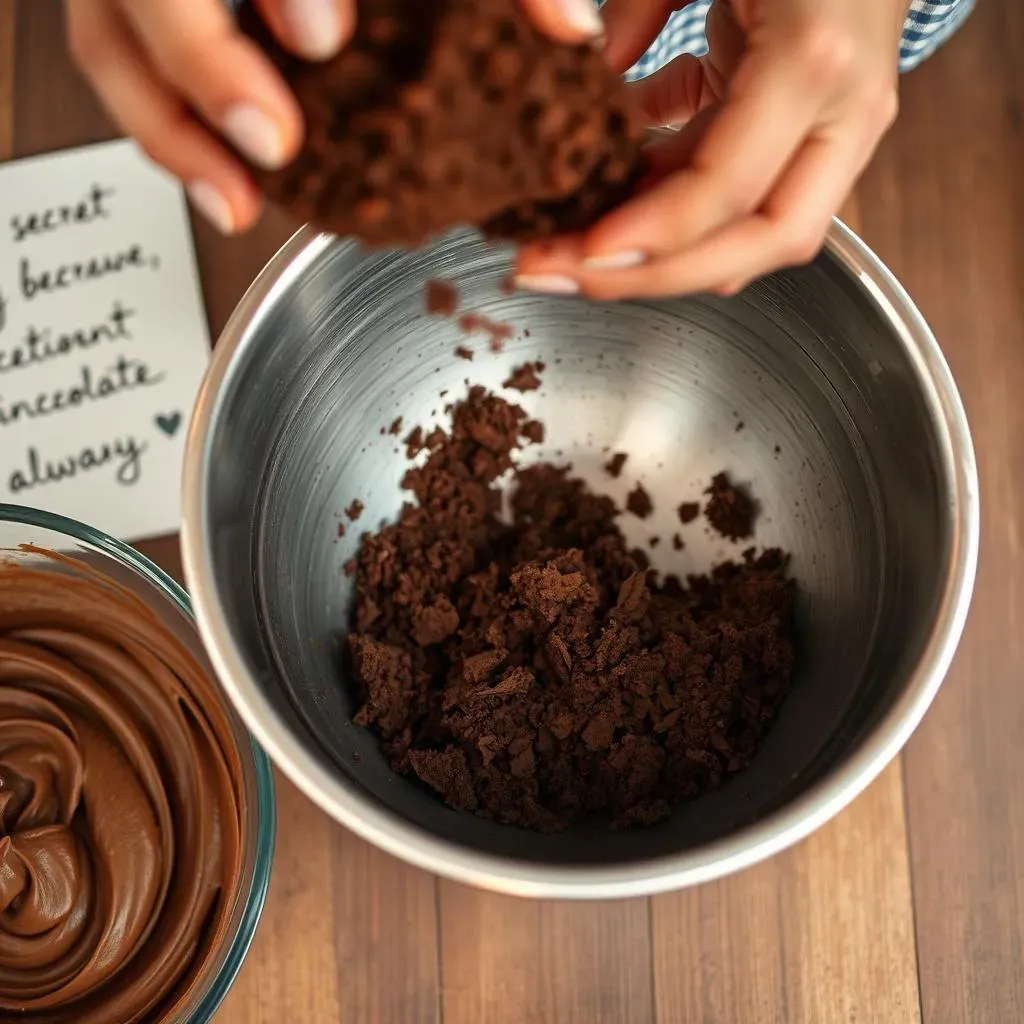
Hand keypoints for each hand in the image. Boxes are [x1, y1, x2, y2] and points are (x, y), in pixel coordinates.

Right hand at [67, 0, 603, 234]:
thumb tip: (569, 35)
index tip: (323, 39)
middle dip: (201, 58)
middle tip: (274, 138)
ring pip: (107, 32)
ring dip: (170, 126)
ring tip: (237, 202)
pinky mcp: (141, 15)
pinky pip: (116, 64)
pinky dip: (168, 136)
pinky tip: (227, 193)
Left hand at [516, 0, 905, 298]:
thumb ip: (637, 5)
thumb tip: (583, 67)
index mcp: (812, 57)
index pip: (727, 188)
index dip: (649, 235)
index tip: (579, 253)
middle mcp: (843, 108)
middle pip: (760, 241)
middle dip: (658, 276)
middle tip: (567, 276)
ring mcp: (840, 125)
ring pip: (757, 230)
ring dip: (664, 250)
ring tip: (574, 248)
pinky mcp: (818, 127)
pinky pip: (747, 193)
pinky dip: (680, 206)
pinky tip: (619, 200)